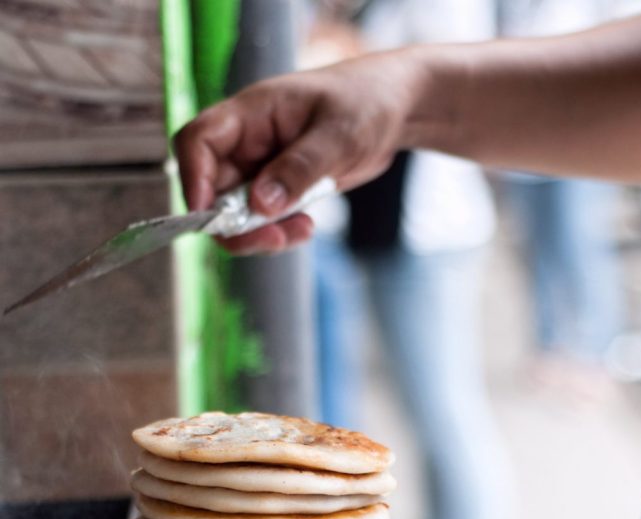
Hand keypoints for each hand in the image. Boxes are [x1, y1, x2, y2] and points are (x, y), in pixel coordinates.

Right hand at [173, 53, 419, 254]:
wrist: (392, 111)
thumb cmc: (366, 103)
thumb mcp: (339, 135)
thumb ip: (299, 169)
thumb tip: (260, 204)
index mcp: (251, 113)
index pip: (198, 142)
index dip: (193, 179)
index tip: (209, 215)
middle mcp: (248, 142)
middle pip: (212, 189)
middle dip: (234, 224)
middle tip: (272, 239)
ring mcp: (261, 167)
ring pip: (235, 213)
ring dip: (259, 234)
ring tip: (301, 231)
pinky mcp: (278, 189)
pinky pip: (262, 220)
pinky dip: (278, 232)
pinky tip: (306, 227)